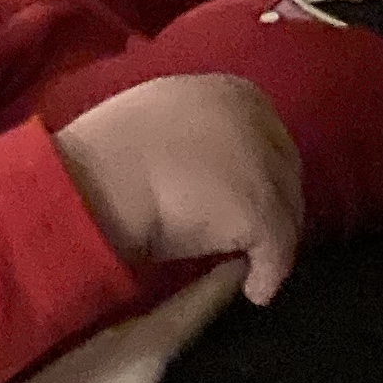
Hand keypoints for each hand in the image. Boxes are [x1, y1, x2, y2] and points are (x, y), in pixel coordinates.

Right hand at [51, 73, 303, 302]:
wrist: (96, 178)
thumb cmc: (109, 152)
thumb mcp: (160, 118)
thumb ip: (195, 131)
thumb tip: (201, 160)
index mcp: (235, 91)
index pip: (268, 137)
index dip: (254, 171)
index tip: (235, 196)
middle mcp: (262, 122)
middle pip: (284, 174)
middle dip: (269, 204)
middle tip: (247, 235)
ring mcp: (264, 169)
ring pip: (285, 213)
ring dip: (269, 243)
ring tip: (249, 266)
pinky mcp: (261, 212)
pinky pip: (277, 252)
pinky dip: (268, 275)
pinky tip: (255, 291)